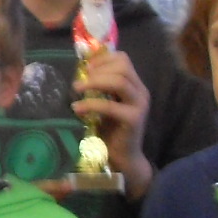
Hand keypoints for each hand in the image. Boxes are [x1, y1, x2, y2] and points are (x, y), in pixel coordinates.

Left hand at [74, 48, 154, 197]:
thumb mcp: (105, 104)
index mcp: (135, 85)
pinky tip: (77, 109)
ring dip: (94, 82)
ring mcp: (139, 105)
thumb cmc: (111, 131)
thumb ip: (100, 88)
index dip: (102, 59)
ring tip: (77, 89)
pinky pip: (110, 105)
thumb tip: (81, 71)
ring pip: (120, 81)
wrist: (123, 158)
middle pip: (123, 66)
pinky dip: (91, 105)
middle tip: (80, 81)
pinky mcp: (133, 119)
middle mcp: (140, 92)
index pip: (123, 59)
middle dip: (98, 70)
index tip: (84, 67)